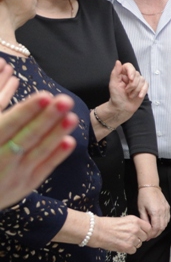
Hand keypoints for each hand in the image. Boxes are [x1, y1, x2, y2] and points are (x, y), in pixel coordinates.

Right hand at [0, 71, 77, 208]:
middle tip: (65, 100)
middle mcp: (1, 159)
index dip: (26, 110)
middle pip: (26, 136)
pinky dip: (57, 155)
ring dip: (56, 134)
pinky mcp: (27, 184)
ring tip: (73, 117)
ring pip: (39, 152)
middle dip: (46, 118)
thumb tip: (7, 76)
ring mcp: (15, 174)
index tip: (44, 95)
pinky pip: (44, 169)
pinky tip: (70, 141)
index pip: (8, 124)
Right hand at [90, 215, 153, 253]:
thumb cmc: (107, 225)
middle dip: (138, 238)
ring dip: (133, 244)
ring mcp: (132, 238)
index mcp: (135, 220)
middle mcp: (136, 229)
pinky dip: (128, 250)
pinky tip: (121, 245)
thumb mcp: (124, 220)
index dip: (145, 232)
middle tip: (129, 238)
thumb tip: (142, 231)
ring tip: (123, 241)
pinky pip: (133, 250)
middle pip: (145, 237)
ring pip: (139, 244)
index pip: (148, 228)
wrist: (96, 231)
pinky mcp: (127, 247)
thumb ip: (134, 224)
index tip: (141, 234)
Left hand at [107, 61, 147, 122]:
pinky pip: (146, 85)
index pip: (129, 66)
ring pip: (142, 80)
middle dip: (132, 85)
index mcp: (122, 74)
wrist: (122, 108)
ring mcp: (137, 82)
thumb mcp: (113, 84)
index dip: (131, 71)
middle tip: (126, 91)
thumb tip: (118, 61)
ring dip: (136, 90)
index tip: (130, 79)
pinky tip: (138, 96)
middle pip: (137, 74)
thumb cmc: (116, 96)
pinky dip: (143, 91)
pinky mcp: (143, 87)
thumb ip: (115, 72)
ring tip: (130, 95)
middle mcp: (130, 76)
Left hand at [136, 186, 169, 236]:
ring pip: (166, 224)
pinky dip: (163, 224)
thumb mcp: (141, 209)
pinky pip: (167, 219)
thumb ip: (144, 219)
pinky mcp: (168, 208)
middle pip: (162, 227)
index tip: (147, 237)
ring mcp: (167, 210)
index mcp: (156, 212)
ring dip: (160, 229)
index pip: (156, 227)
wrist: (151, 187)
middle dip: (156, 233)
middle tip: (150, 237)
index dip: (152, 234)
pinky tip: (158, 225)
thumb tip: (145, 228)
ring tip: (154, 232)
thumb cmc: (143, 197)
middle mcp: (163, 212)